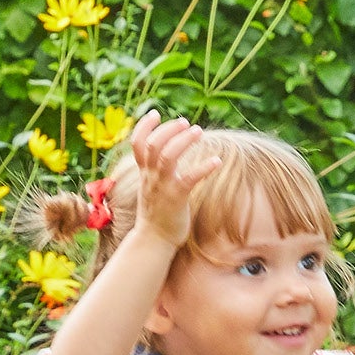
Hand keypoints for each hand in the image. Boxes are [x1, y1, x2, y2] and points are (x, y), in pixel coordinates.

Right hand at [127, 110, 223, 246]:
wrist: (153, 241)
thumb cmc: (156, 215)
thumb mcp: (150, 189)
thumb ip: (154, 173)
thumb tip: (163, 159)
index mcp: (145, 174)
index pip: (137, 144)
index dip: (144, 126)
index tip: (155, 113)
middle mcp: (151, 177)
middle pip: (153, 145)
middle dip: (169, 129)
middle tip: (185, 123)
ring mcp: (163, 187)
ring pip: (168, 156)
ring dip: (183, 141)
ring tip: (198, 132)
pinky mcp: (176, 198)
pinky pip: (189, 178)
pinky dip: (204, 167)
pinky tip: (217, 161)